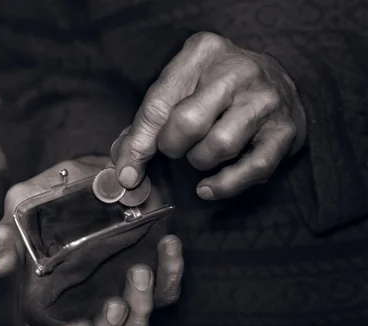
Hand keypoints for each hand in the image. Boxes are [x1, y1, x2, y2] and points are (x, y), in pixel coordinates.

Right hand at [0, 158, 183, 325]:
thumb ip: (9, 236)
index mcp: (48, 302)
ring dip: (141, 311)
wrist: (88, 172)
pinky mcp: (150, 281)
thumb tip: (2, 268)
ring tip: (139, 271)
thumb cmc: (50, 195)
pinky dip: (171, 275)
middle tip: (114, 304)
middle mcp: (83, 308)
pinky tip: (168, 245)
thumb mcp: (21, 208)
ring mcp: (118, 297)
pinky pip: (167, 294)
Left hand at [113, 32, 306, 199]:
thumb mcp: (179, 89)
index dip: (139, 143)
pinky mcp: (285, 130)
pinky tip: (209, 186)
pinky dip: (224, 185)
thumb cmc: (215, 89)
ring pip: (219, 146)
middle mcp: (237, 71)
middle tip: (176, 149)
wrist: (276, 81)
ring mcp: (265, 99)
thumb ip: (147, 124)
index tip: (128, 172)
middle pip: (188, 123)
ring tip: (201, 153)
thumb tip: (125, 170)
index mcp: (202, 53)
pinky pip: (252, 168)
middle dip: (173, 147)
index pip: (158, 103)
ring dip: (200, 162)